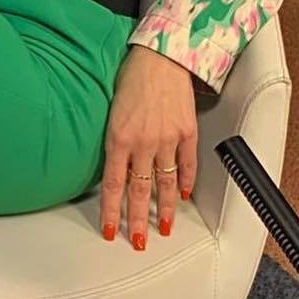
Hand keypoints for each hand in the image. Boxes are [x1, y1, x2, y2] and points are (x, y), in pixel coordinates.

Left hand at [100, 46, 198, 248]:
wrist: (160, 56)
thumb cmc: (130, 78)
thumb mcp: (110, 110)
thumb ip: (113, 139)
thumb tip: (112, 166)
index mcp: (118, 137)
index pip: (114, 184)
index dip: (112, 210)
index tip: (110, 230)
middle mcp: (143, 142)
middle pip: (140, 191)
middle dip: (137, 220)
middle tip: (137, 242)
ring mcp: (167, 139)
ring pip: (166, 183)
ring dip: (165, 210)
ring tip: (164, 229)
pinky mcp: (187, 132)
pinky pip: (188, 165)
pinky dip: (186, 183)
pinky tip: (184, 197)